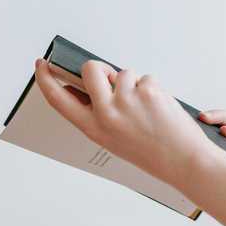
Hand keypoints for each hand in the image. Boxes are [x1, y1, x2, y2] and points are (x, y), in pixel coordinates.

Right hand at [34, 58, 214, 189]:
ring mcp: (126, 101)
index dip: (46, 80)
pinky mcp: (146, 91)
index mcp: (93, 129)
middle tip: (110, 79)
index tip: (42, 65)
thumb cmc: (152, 152)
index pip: (59, 100)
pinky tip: (158, 108)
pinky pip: (144, 78)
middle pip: (90, 70)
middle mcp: (106, 114)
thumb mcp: (114, 138)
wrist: (183, 160)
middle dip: (99, 68)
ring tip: (145, 108)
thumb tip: (93, 86)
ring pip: (122, 73)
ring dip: (133, 83)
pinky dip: (152, 89)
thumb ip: (99, 113)